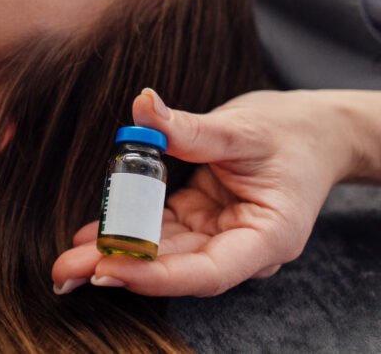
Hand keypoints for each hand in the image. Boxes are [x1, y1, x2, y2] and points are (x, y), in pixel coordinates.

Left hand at [51, 88, 357, 296]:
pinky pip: (159, 229)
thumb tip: (143, 106)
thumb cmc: (290, 133)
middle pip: (175, 268)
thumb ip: (190, 127)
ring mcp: (218, 234)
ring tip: (66, 259)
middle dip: (120, 268)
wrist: (314, 131)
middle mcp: (240, 246)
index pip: (206, 272)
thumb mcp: (243, 128)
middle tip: (66, 269)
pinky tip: (90, 234)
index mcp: (266, 237)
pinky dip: (126, 229)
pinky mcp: (200, 219)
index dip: (154, 275)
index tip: (108, 268)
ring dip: (115, 253)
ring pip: (161, 252)